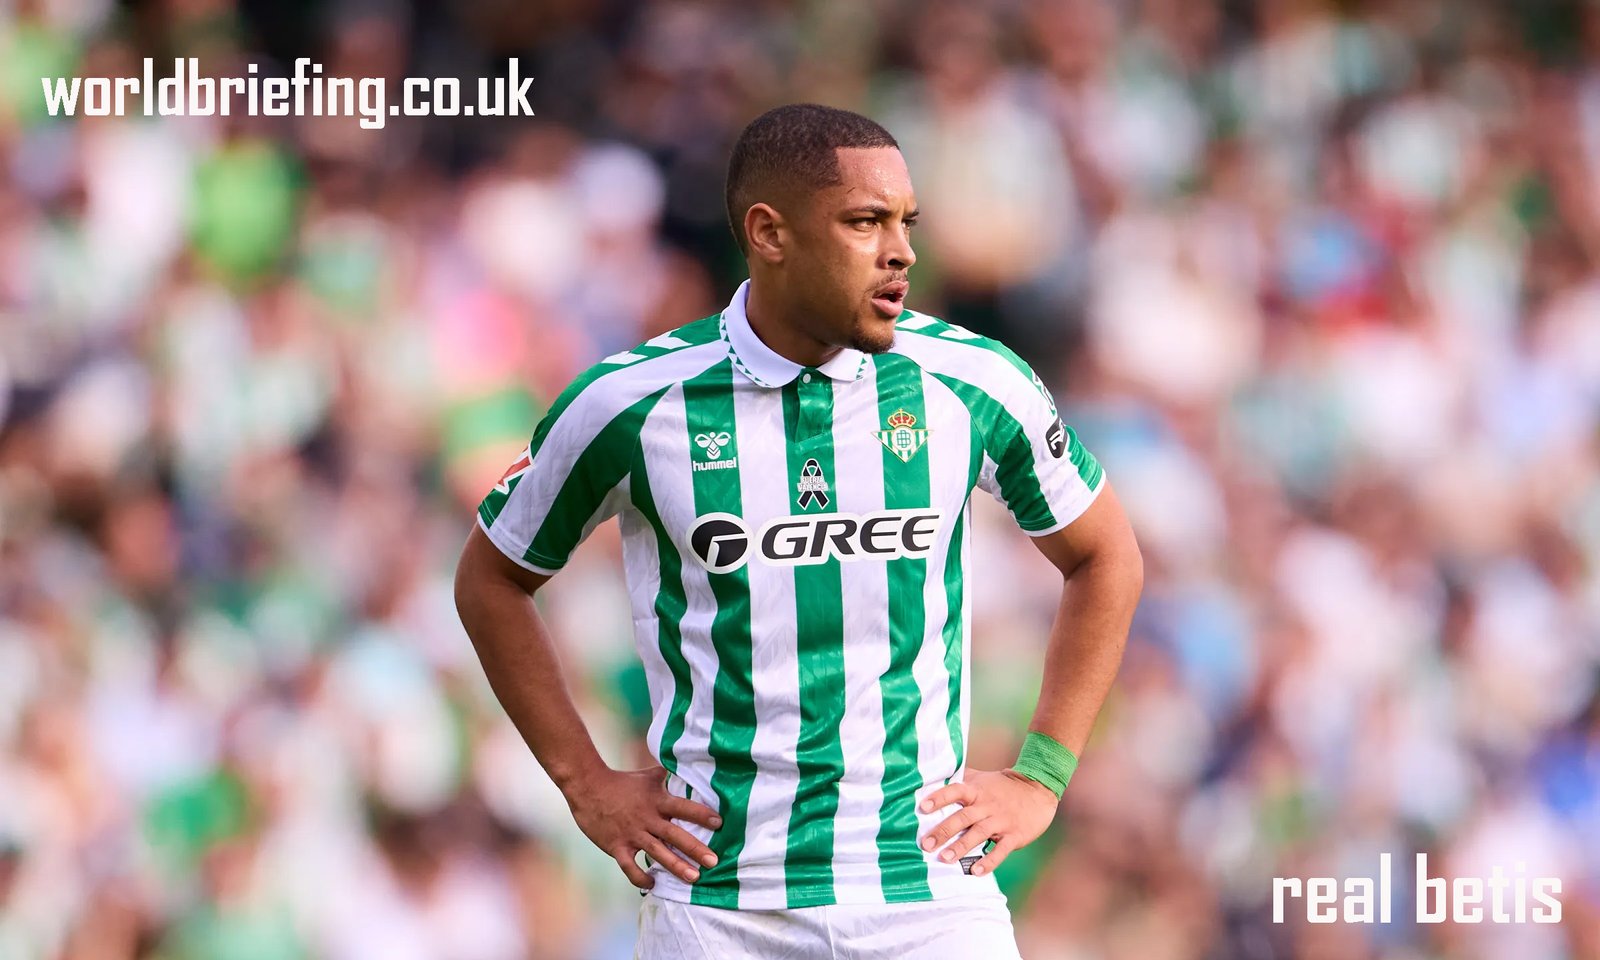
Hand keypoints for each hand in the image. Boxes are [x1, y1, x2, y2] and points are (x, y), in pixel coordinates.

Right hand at [562, 764, 722, 888]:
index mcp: (656, 800)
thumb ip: (667, 776)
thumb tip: (686, 764)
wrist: (588, 787)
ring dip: (676, 866)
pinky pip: (630, 867)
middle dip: (695, 849)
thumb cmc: (621, 781)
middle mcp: (647, 818)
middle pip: (675, 835)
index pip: (683, 807)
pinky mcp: (616, 846)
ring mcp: (632, 834)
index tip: (720, 823)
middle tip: (713, 861)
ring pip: (657, 853)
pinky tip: (653, 884)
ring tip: (694, 877)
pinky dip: (641, 878)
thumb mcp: (648, 776)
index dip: (702, 815)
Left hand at [917, 768, 1058, 876]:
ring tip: (945, 859)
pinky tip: (976, 872)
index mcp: (976, 790)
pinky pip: (1000, 851)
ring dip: (961, 847)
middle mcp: (987, 805)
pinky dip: (989, 862)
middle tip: (926, 845)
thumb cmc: (1002, 786)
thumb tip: (934, 778)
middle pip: (963, 817)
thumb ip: (961, 779)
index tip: (922, 807)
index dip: (939, 798)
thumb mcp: (981, 778)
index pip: (955, 791)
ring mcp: (1001, 821)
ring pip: (978, 834)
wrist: (1038, 790)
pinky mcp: (1014, 835)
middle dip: (943, 831)